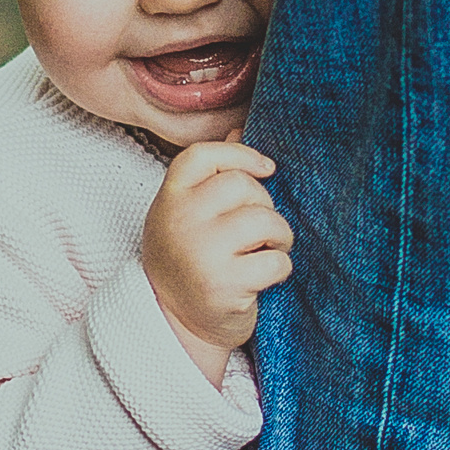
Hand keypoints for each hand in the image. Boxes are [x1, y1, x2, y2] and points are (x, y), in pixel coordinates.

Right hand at [141, 138, 290, 375]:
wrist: (175, 324)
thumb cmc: (187, 262)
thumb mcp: (187, 214)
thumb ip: (211, 174)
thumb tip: (240, 125)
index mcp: (169, 199)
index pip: (203, 155)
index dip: (241, 154)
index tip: (266, 169)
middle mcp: (181, 221)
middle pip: (243, 185)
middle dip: (265, 205)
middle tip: (260, 230)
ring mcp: (201, 252)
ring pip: (265, 220)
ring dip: (278, 236)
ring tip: (267, 250)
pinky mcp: (224, 284)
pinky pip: (275, 260)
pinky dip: (279, 269)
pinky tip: (262, 278)